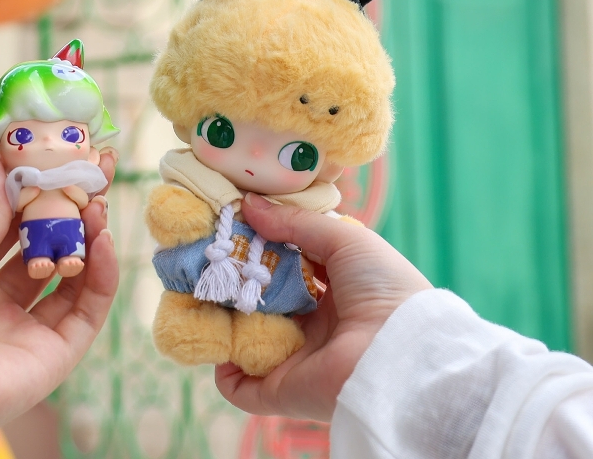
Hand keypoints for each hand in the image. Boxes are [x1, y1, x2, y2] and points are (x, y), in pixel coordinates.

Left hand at [0, 142, 118, 458]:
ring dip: (87, 240)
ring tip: (97, 203)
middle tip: (89, 175)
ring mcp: (31, 329)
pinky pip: (87, 310)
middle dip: (68, 213)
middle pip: (46, 250)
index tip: (55, 161)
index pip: (12, 229)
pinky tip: (102, 242)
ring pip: (72, 277)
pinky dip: (100, 276)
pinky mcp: (56, 354)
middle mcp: (3, 304)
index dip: (35, 197)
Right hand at [214, 193, 431, 421]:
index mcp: (336, 293)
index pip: (288, 270)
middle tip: (206, 259)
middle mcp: (315, 327)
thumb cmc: (385, 290)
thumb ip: (296, 223)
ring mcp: (296, 360)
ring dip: (222, 319)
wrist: (400, 354)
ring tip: (196, 291)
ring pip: (247, 339)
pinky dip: (221, 370)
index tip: (232, 230)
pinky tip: (206, 338)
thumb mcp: (345, 240)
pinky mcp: (281, 391)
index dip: (261, 250)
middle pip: (264, 303)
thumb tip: (249, 205)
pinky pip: (240, 386)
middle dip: (236, 282)